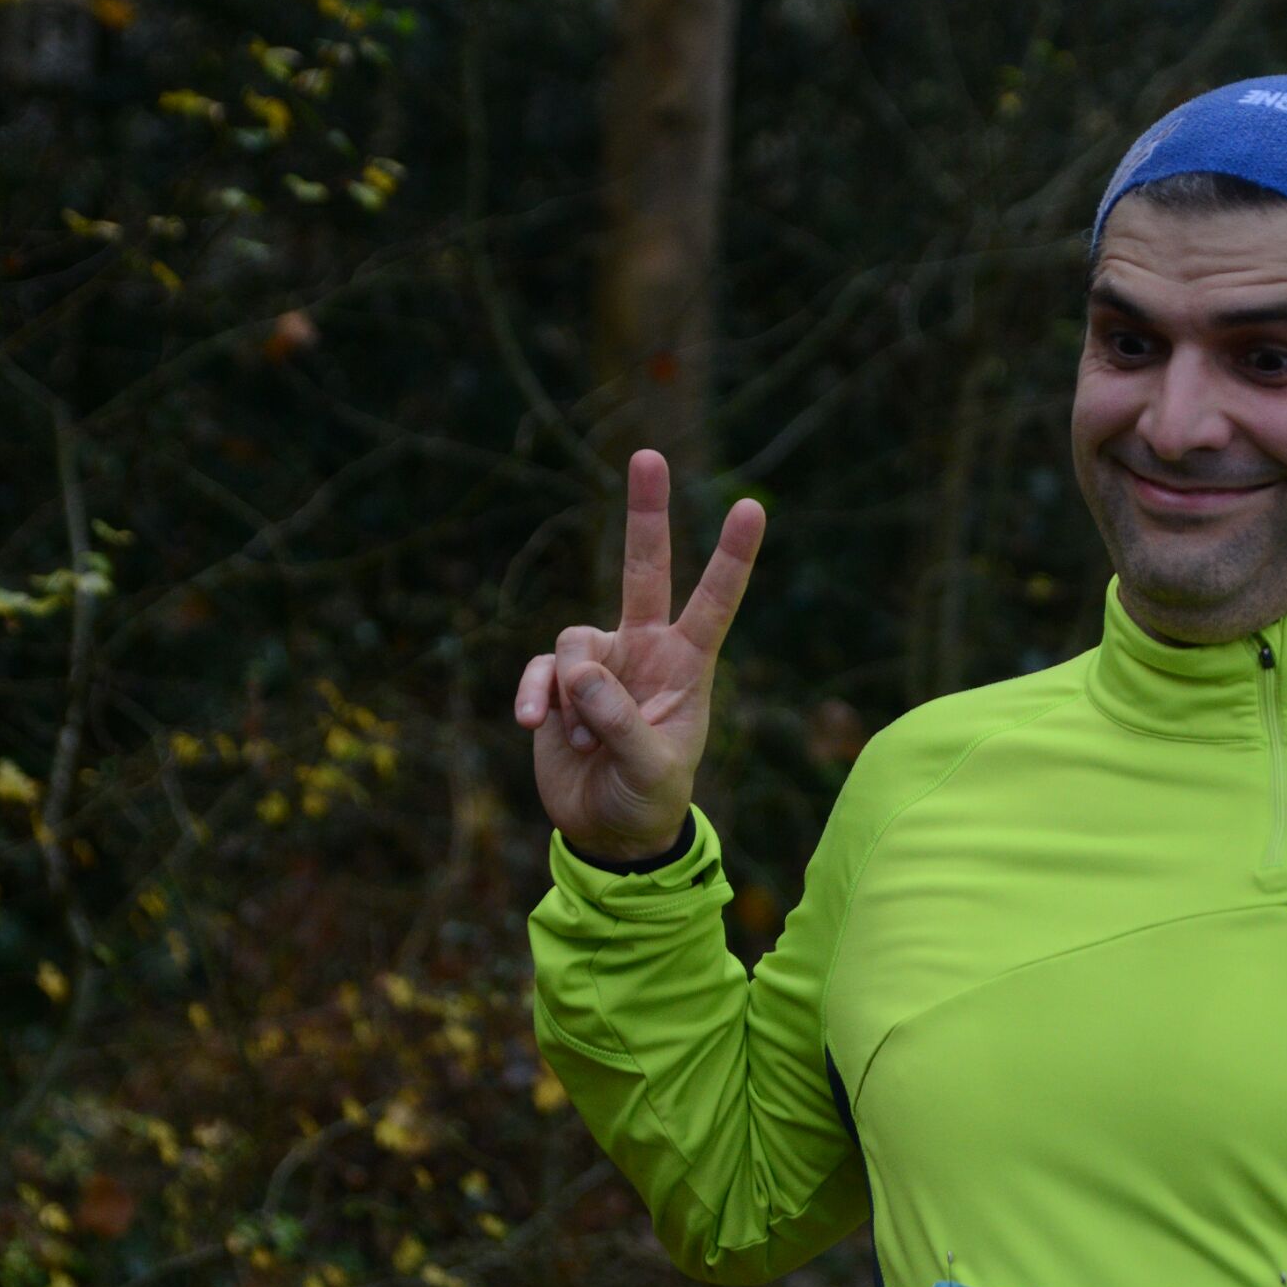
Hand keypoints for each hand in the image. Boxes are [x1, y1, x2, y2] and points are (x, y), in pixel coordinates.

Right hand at [513, 449, 765, 862]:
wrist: (606, 831)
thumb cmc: (647, 797)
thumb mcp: (650, 768)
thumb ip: (619, 721)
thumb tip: (579, 671)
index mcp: (687, 665)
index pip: (714, 601)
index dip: (731, 556)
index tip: (753, 507)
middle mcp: (644, 650)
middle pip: (643, 569)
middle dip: (646, 514)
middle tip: (649, 455)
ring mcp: (599, 662)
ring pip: (575, 639)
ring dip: (573, 693)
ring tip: (585, 744)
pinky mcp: (556, 683)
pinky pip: (540, 671)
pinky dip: (535, 696)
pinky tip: (533, 726)